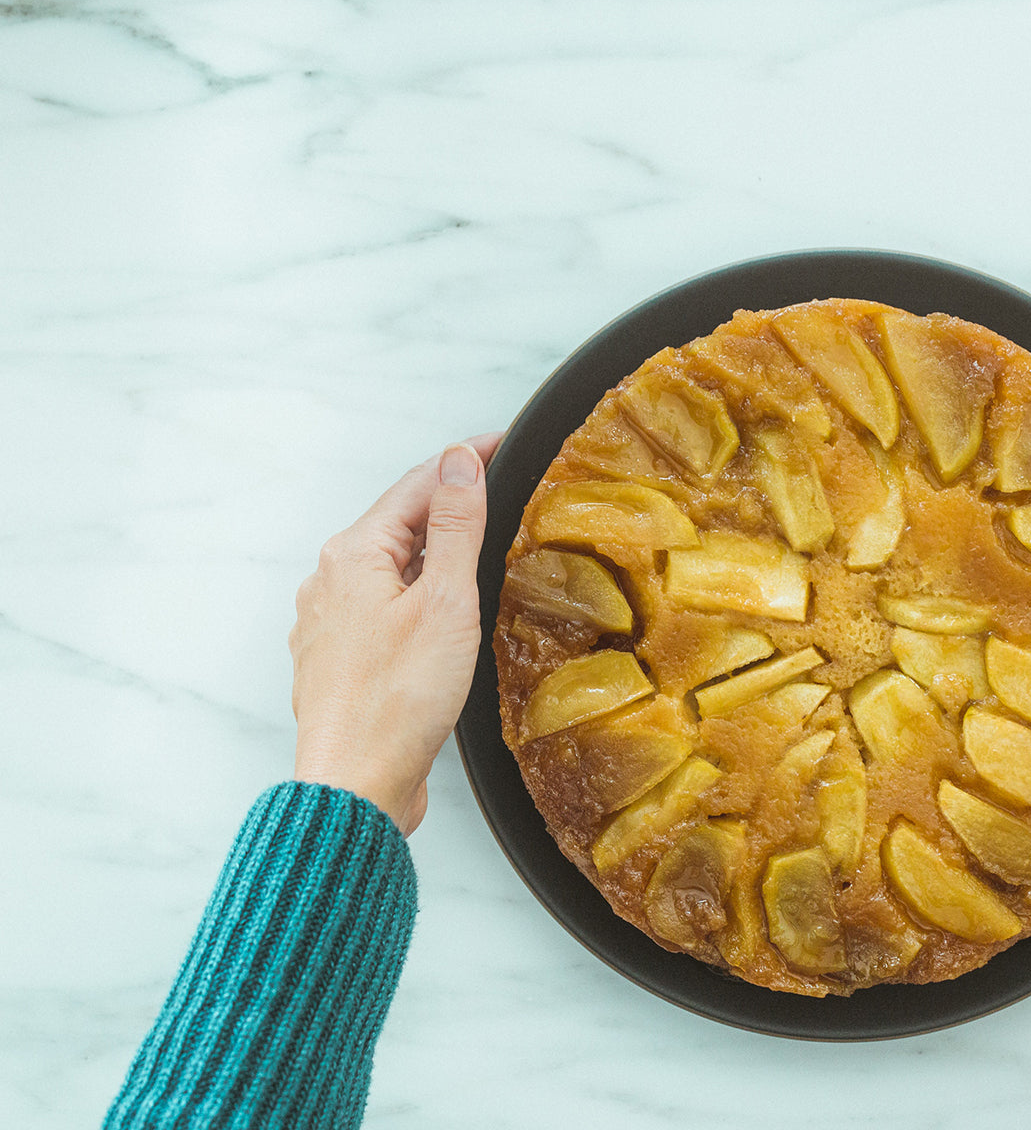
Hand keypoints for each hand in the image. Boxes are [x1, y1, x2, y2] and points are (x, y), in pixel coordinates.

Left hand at [289, 434, 501, 835]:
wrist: (356, 786)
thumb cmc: (398, 702)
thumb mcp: (445, 601)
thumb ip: (456, 526)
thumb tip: (460, 459)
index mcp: (352, 556)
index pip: (418, 484)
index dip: (466, 459)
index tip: (504, 441)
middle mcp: (330, 582)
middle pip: (400, 523)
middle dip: (449, 503)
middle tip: (500, 488)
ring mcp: (329, 624)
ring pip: (390, 568)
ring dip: (433, 551)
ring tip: (478, 546)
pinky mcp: (339, 661)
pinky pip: (382, 607)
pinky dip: (417, 594)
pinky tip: (442, 614)